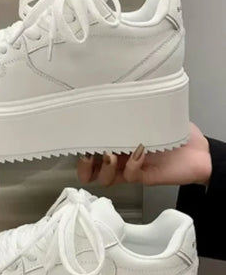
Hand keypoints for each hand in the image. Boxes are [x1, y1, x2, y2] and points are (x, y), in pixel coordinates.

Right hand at [77, 123, 211, 186]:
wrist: (196, 149)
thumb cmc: (169, 129)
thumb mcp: (143, 116)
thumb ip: (127, 111)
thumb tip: (109, 94)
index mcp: (112, 145)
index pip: (87, 154)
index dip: (78, 154)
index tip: (78, 143)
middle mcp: (117, 160)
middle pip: (89, 173)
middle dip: (84, 166)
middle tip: (90, 154)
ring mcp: (128, 170)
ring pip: (104, 179)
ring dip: (104, 167)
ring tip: (112, 154)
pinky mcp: (142, 176)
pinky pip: (129, 176)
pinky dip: (131, 164)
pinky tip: (140, 150)